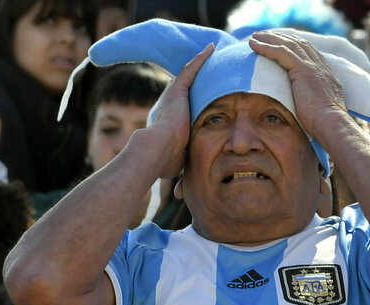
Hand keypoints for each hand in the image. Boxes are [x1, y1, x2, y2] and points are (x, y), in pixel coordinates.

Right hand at [142, 43, 213, 178]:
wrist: (154, 153)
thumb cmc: (165, 163)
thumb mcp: (179, 162)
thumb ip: (184, 166)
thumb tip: (183, 191)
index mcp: (171, 120)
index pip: (186, 106)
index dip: (195, 99)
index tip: (204, 95)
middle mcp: (170, 105)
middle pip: (189, 87)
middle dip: (200, 76)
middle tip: (214, 66)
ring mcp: (173, 97)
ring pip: (191, 75)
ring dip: (202, 63)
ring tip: (215, 51)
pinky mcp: (177, 91)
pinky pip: (192, 70)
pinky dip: (202, 59)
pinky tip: (212, 49)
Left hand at [248, 31, 348, 142]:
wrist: (332, 125)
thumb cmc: (325, 126)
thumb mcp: (320, 109)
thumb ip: (312, 102)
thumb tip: (302, 109)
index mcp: (326, 75)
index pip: (309, 52)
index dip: (293, 45)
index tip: (279, 44)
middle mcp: (321, 67)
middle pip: (299, 44)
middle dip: (281, 38)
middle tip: (264, 35)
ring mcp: (313, 67)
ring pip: (289, 45)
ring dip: (270, 39)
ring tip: (255, 36)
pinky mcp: (304, 70)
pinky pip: (281, 52)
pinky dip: (266, 47)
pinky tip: (254, 45)